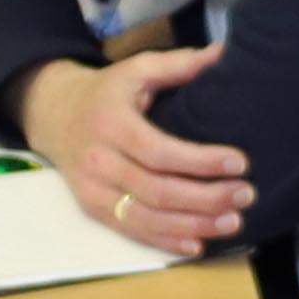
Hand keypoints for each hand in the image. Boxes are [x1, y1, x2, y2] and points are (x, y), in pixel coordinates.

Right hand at [28, 45, 246, 255]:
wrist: (53, 114)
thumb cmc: (105, 93)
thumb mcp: (135, 69)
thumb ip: (177, 64)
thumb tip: (222, 54)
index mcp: (111, 123)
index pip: (160, 151)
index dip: (201, 161)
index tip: (240, 163)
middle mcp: (98, 160)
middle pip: (157, 190)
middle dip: (206, 198)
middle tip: (245, 195)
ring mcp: (92, 189)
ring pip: (145, 217)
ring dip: (193, 224)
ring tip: (233, 221)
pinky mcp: (92, 208)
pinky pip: (130, 231)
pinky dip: (165, 242)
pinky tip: (197, 244)